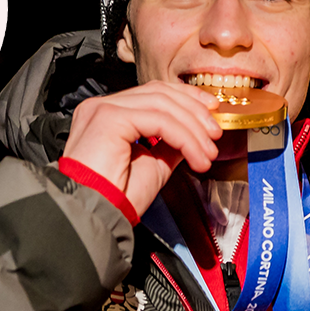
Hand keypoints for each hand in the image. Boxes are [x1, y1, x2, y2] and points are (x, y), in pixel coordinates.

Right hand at [64, 82, 221, 214]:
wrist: (95, 218)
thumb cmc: (115, 198)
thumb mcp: (153, 164)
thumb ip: (170, 143)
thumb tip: (194, 132)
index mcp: (109, 114)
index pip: (153, 93)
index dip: (187, 99)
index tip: (211, 115)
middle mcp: (102, 106)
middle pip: (159, 92)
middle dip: (195, 111)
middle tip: (215, 136)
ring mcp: (104, 109)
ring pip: (162, 104)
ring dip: (193, 129)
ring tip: (207, 153)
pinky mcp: (109, 117)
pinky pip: (159, 120)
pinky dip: (184, 137)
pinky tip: (195, 157)